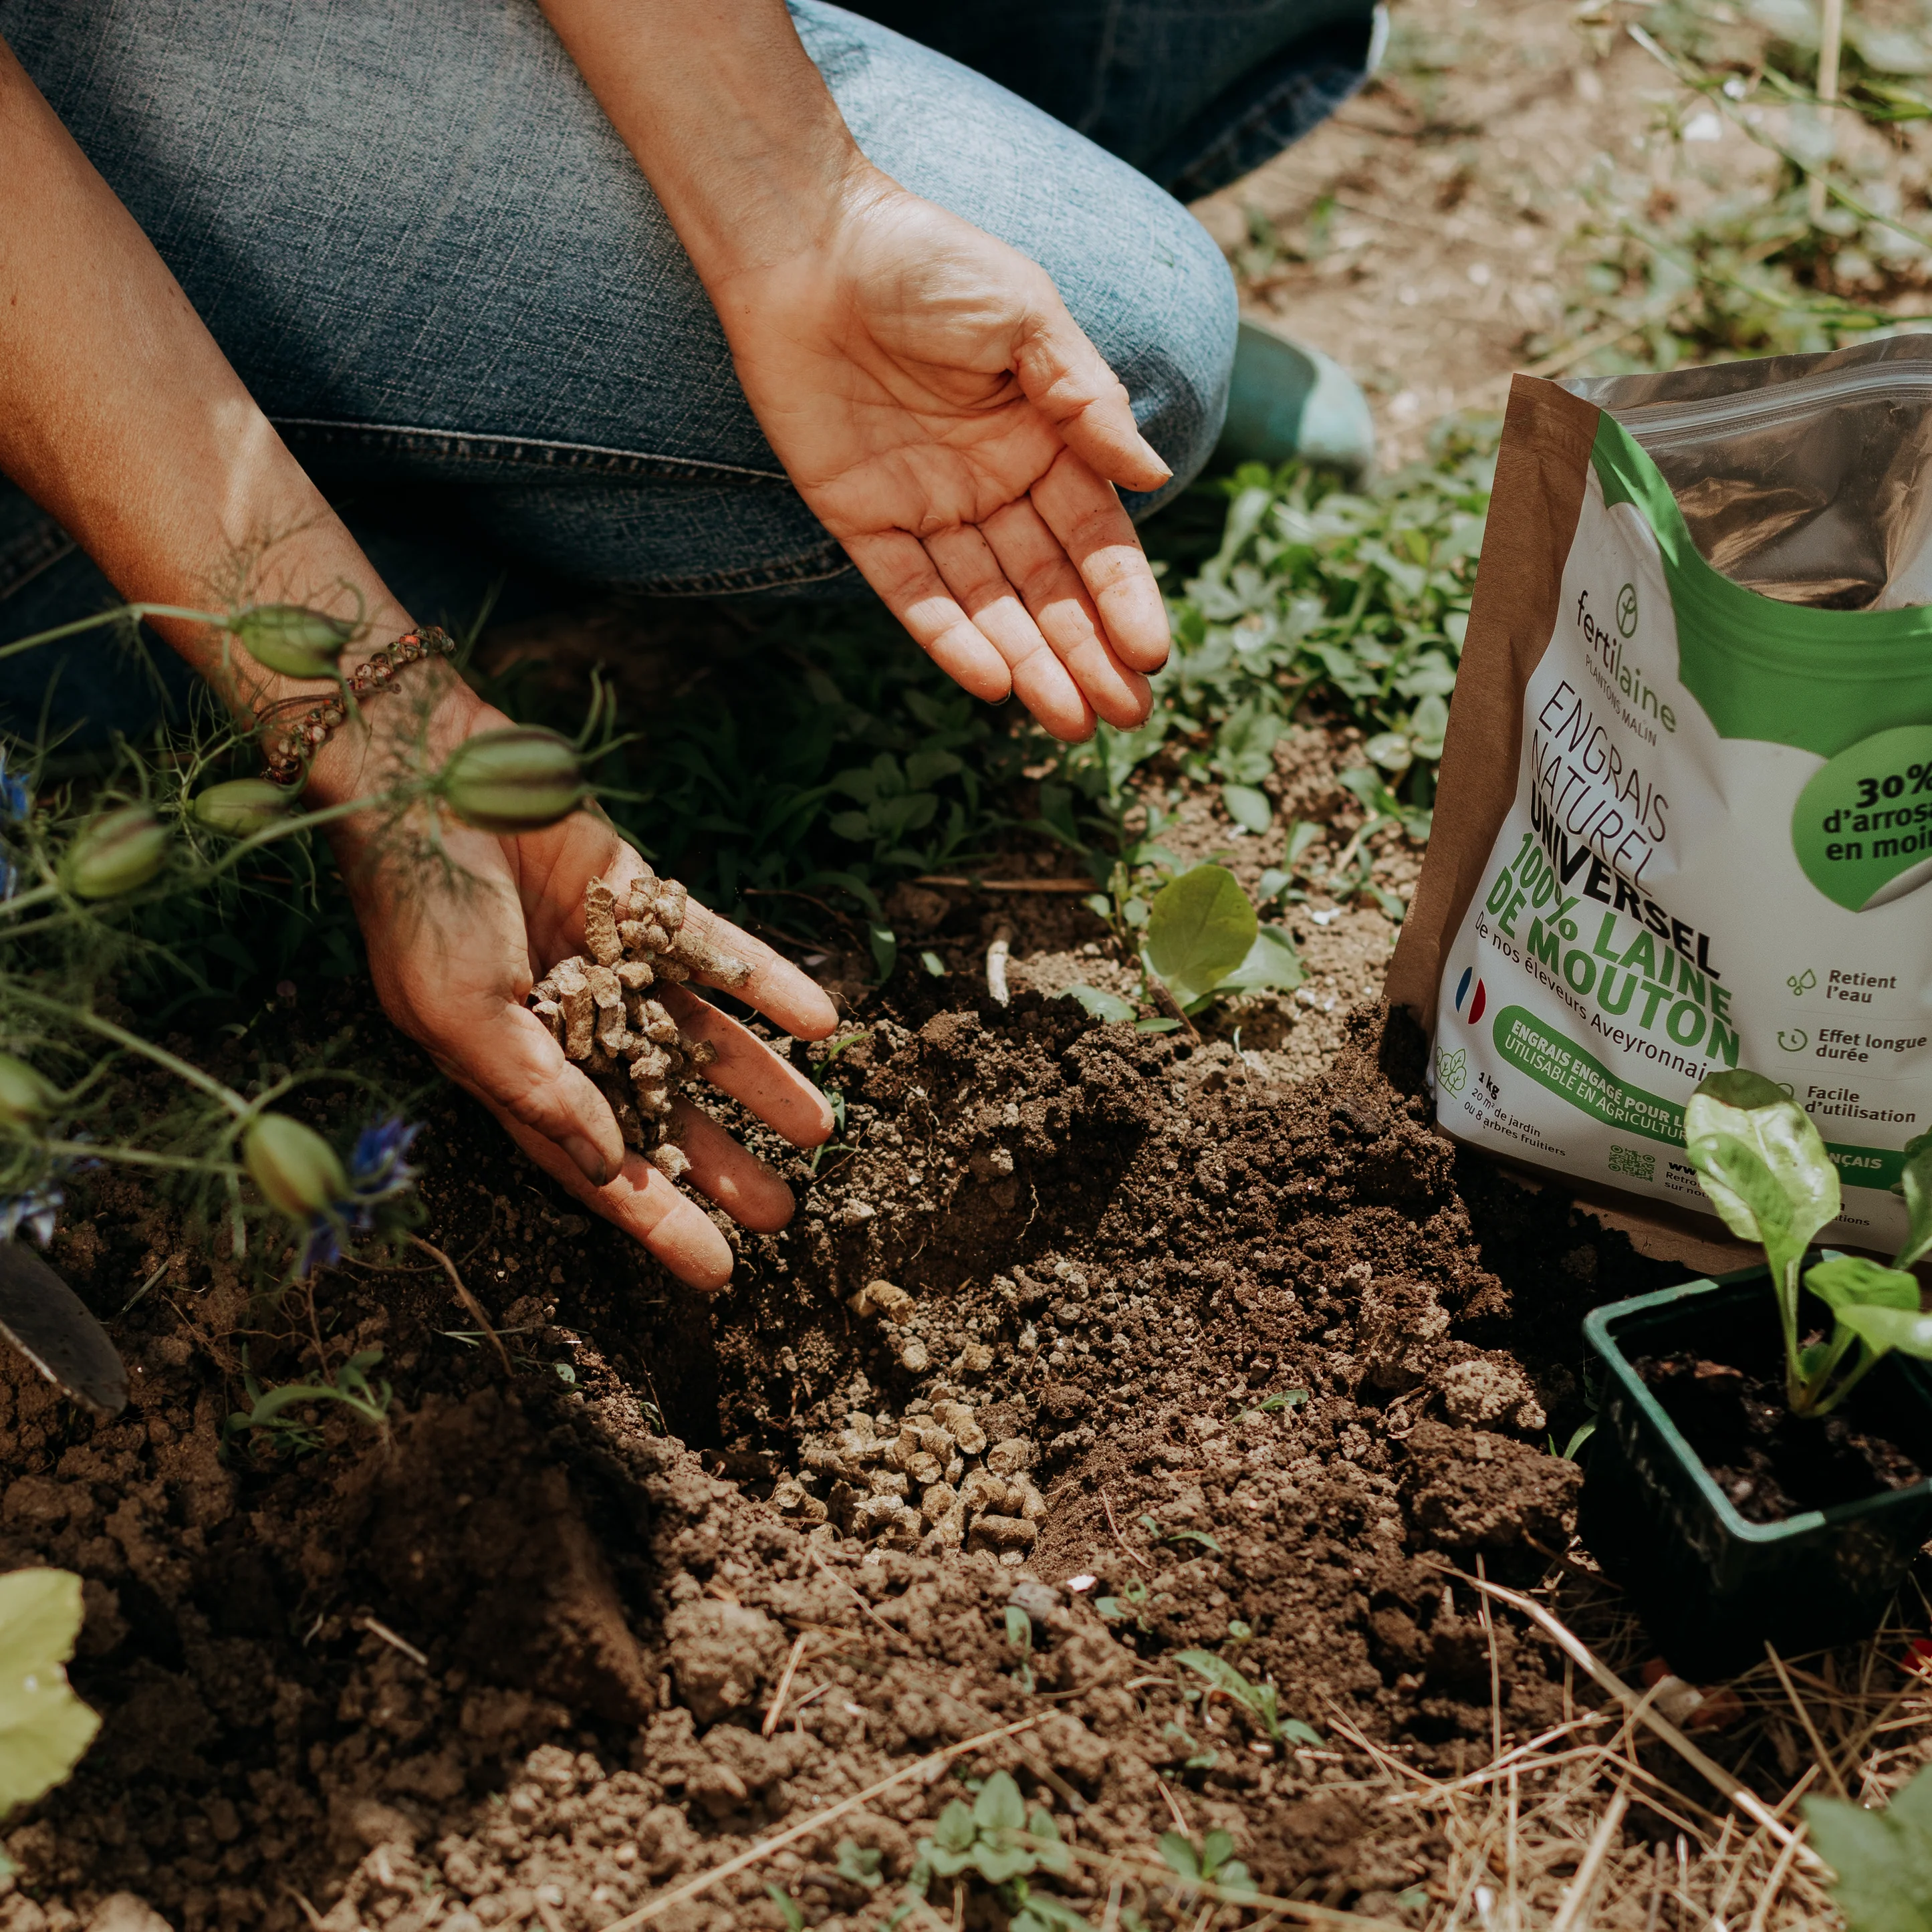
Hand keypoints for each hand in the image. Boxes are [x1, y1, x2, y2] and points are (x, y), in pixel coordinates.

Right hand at [328, 684, 839, 1288]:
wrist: (424, 774)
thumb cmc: (419, 907)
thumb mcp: (460, 1014)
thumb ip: (536, 1090)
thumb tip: (610, 1166)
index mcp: (519, 1068)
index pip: (599, 1163)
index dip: (657, 1221)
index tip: (718, 1274)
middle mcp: (574, 1024)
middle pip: (662, 1110)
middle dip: (721, 1164)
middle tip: (784, 1214)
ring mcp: (614, 961)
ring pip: (703, 1036)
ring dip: (761, 1081)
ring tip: (821, 1127)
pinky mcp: (644, 900)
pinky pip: (719, 951)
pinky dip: (769, 983)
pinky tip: (821, 1020)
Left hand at [711, 172, 1174, 742]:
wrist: (807, 241)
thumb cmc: (928, 262)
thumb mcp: (1028, 317)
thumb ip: (1085, 399)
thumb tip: (1152, 476)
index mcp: (1044, 439)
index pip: (1097, 536)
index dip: (1124, 595)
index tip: (1153, 653)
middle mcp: (991, 484)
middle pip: (1049, 586)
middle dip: (1088, 653)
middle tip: (1125, 718)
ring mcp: (926, 506)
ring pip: (988, 602)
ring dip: (1030, 662)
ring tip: (1070, 722)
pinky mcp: (859, 517)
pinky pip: (910, 592)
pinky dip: (948, 637)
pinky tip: (992, 683)